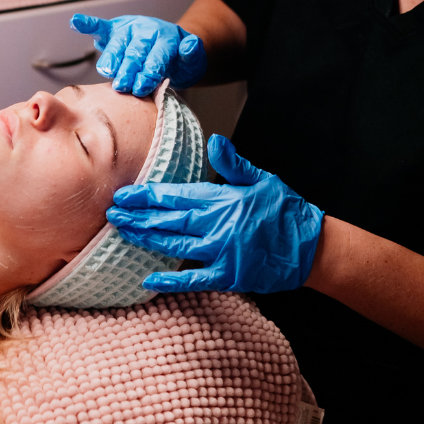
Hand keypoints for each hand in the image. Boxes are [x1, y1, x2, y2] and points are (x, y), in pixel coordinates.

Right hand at [69, 13, 206, 95]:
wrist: (171, 47)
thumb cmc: (179, 59)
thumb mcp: (193, 59)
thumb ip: (192, 53)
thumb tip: (191, 44)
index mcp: (165, 38)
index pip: (156, 56)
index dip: (149, 72)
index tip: (141, 87)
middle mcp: (145, 30)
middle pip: (134, 52)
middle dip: (128, 69)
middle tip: (123, 86)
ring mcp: (128, 29)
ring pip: (117, 44)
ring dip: (111, 58)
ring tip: (108, 72)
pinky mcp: (114, 30)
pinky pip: (100, 27)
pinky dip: (88, 24)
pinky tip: (76, 22)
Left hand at [106, 135, 323, 293]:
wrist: (311, 247)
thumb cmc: (285, 210)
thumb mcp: (261, 179)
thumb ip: (234, 163)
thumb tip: (215, 142)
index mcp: (222, 199)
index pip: (175, 196)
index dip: (147, 195)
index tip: (123, 195)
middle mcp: (217, 224)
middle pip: (168, 220)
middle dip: (138, 217)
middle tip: (112, 214)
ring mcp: (221, 251)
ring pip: (174, 245)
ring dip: (146, 239)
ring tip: (123, 234)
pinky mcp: (229, 275)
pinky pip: (194, 279)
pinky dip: (170, 280)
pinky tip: (148, 279)